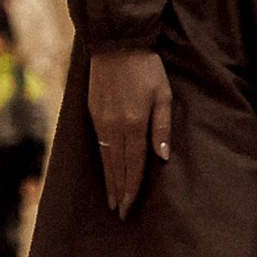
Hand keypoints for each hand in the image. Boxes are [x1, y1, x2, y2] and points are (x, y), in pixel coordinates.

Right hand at [88, 48, 172, 216]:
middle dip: (119, 191)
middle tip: (120, 213)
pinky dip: (103, 162)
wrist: (117, 43)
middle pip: (117, 167)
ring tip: (111, 199)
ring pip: (106, 159)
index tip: (129, 208)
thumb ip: (162, 128)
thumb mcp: (163, 95)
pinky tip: (106, 170)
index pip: (133, 165)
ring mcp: (101, 121)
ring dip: (109, 181)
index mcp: (134, 125)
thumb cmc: (147, 68)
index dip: (132, 189)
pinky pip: (99, 145)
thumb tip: (162, 158)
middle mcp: (115, 127)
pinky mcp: (93, 113)